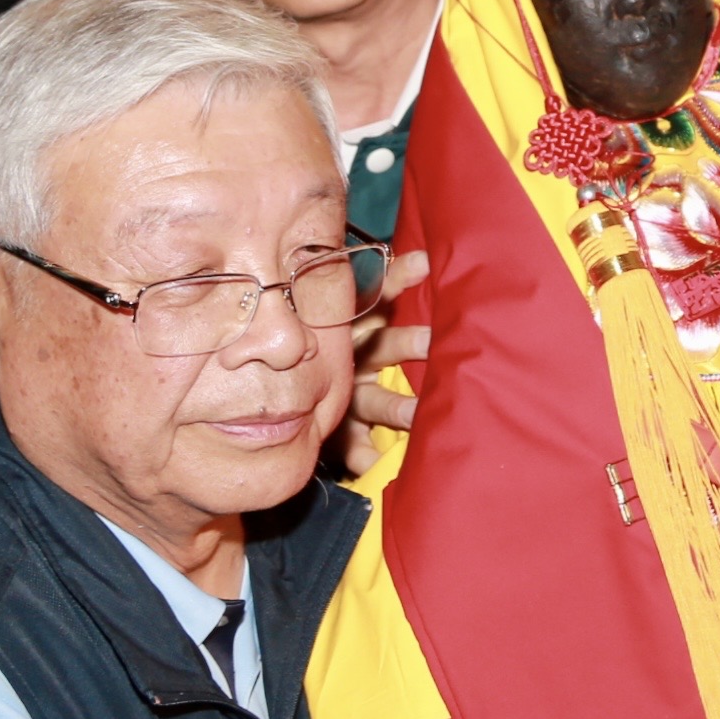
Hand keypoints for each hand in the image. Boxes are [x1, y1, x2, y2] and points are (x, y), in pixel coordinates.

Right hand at [341, 248, 430, 476]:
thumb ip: (380, 290)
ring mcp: (345, 394)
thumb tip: (420, 254)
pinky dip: (361, 456)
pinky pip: (349, 445)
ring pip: (370, 399)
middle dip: (405, 343)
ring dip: (393, 406)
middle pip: (380, 346)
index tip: (422, 262)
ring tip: (413, 413)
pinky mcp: (339, 429)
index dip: (397, 278)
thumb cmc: (340, 345)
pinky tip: (374, 465)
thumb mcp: (353, 317)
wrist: (287, 386)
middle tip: (432, 340)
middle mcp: (351, 357)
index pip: (378, 297)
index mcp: (357, 326)